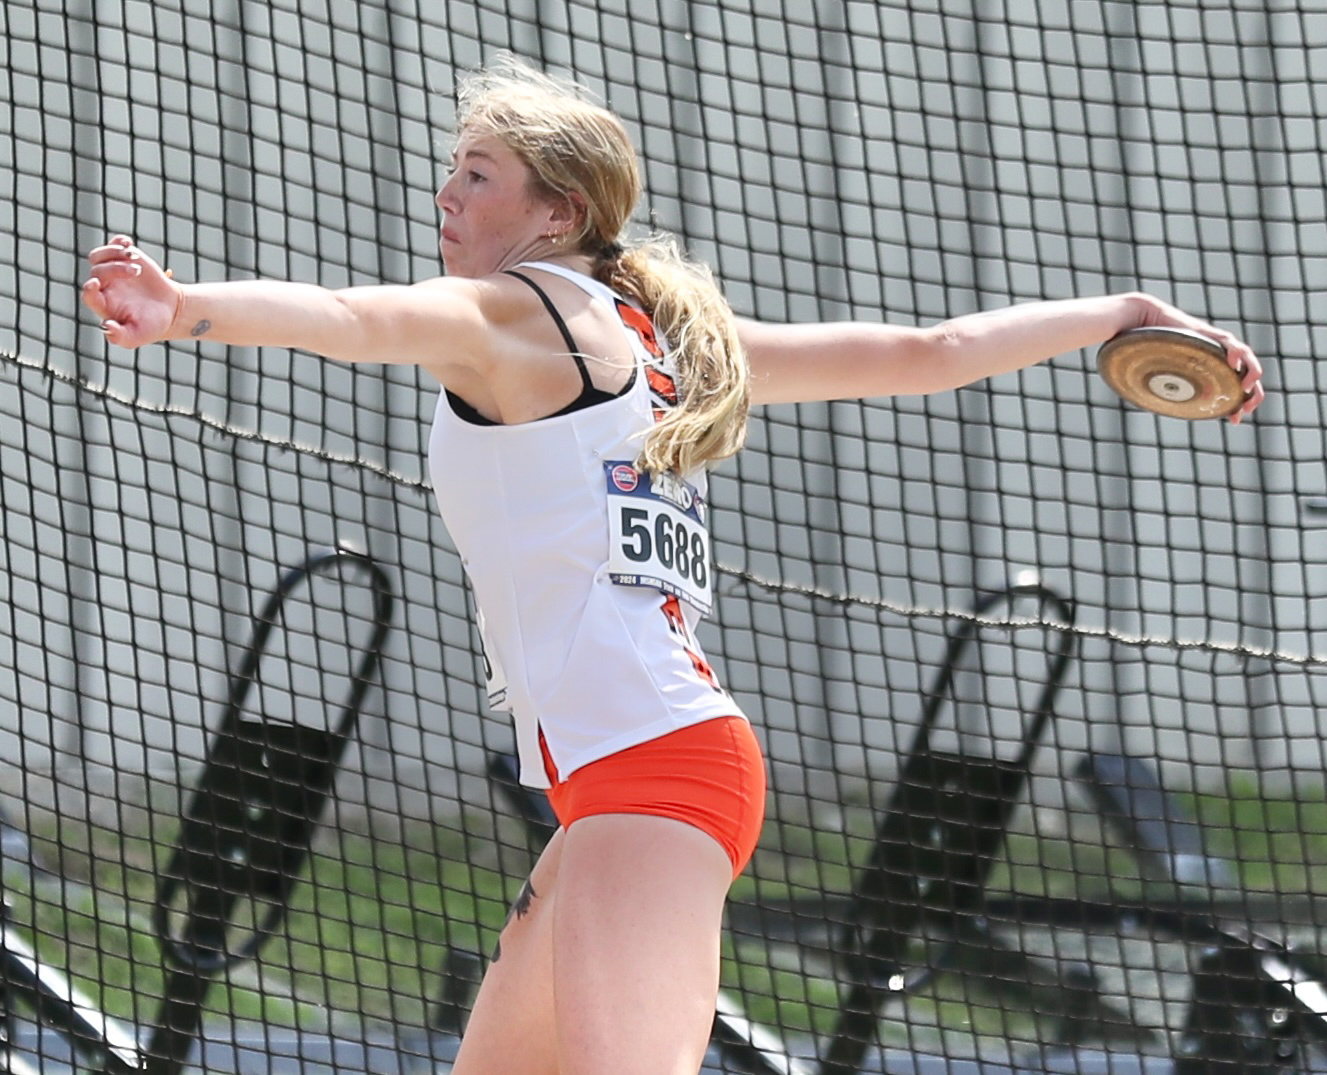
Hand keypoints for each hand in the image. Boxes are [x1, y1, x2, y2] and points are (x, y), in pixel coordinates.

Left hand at [82, 235, 181, 347]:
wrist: (170, 309)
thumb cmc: (152, 325)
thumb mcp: (138, 336)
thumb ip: (121, 337)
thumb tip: (107, 326)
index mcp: (104, 304)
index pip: (89, 295)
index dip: (89, 289)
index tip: (95, 284)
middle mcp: (104, 286)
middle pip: (97, 272)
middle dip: (115, 269)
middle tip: (136, 272)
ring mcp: (113, 270)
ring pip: (98, 256)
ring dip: (112, 252)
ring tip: (132, 256)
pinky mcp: (126, 259)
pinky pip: (114, 245)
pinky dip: (119, 241)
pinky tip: (127, 243)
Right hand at [1131, 293, 1265, 423]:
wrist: (1139, 321)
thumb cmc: (1143, 348)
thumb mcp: (1158, 374)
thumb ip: (1160, 387)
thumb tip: (1140, 409)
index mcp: (1207, 369)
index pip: (1231, 387)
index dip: (1236, 405)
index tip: (1235, 420)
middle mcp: (1216, 357)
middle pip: (1245, 375)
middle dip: (1251, 394)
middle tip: (1246, 410)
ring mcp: (1214, 344)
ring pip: (1246, 358)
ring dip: (1251, 374)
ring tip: (1245, 388)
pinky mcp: (1209, 333)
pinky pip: (1230, 342)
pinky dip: (1236, 353)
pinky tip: (1233, 364)